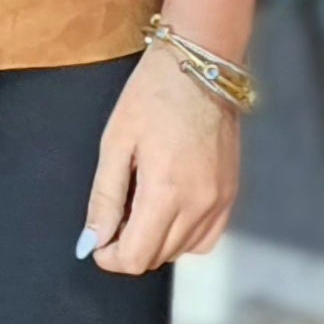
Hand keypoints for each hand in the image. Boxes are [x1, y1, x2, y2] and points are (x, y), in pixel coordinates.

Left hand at [77, 47, 241, 274]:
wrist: (201, 65)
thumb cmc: (153, 95)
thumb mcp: (115, 142)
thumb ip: (104, 198)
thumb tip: (92, 243)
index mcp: (166, 191)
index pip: (136, 258)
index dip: (109, 256)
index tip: (97, 239)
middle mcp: (200, 203)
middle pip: (157, 257)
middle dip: (128, 246)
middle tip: (116, 212)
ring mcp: (221, 200)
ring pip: (181, 251)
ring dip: (155, 240)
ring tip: (140, 203)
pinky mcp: (231, 193)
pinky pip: (206, 237)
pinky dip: (183, 235)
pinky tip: (168, 209)